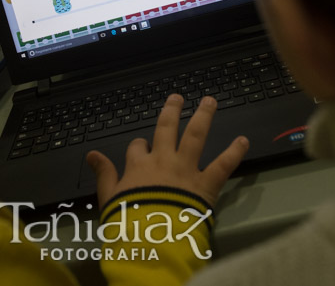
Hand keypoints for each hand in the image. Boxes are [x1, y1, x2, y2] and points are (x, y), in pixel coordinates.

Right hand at [87, 94, 248, 206]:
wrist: (151, 238)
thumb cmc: (127, 220)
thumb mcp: (108, 198)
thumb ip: (104, 174)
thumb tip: (91, 154)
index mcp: (138, 166)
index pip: (137, 147)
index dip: (139, 147)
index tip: (141, 148)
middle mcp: (163, 161)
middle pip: (166, 129)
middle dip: (171, 111)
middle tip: (177, 97)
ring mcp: (186, 169)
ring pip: (195, 136)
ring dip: (203, 116)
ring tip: (209, 101)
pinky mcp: (205, 184)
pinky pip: (222, 165)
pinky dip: (234, 152)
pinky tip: (243, 140)